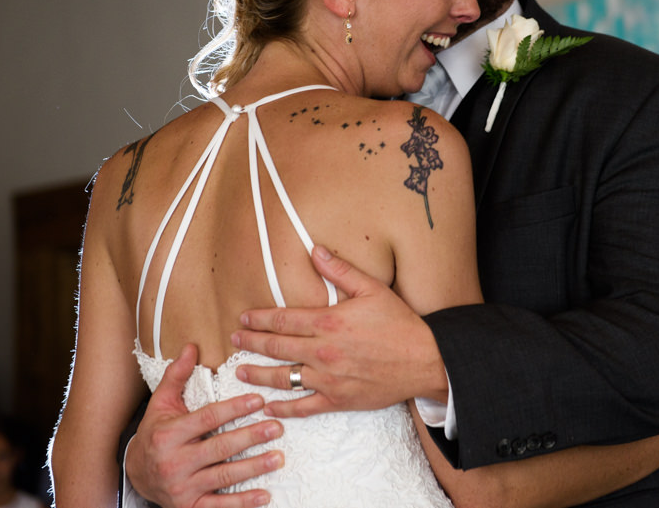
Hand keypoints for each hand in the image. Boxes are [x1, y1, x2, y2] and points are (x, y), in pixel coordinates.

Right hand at [126, 344, 284, 507]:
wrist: (136, 475)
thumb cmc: (155, 434)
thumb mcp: (160, 404)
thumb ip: (176, 376)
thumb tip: (192, 347)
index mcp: (168, 434)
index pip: (207, 419)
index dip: (234, 408)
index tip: (259, 401)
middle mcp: (174, 462)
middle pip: (219, 448)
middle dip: (251, 437)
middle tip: (276, 427)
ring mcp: (182, 487)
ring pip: (223, 477)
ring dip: (254, 468)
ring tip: (278, 457)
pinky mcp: (189, 507)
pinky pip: (219, 506)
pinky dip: (242, 503)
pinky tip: (264, 494)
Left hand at [231, 245, 447, 417]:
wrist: (425, 361)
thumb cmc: (400, 324)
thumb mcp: (372, 288)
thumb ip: (340, 270)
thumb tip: (315, 250)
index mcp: (329, 322)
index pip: (283, 319)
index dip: (260, 318)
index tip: (244, 317)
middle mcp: (323, 352)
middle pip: (276, 347)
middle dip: (251, 343)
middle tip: (234, 340)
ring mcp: (329, 378)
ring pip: (283, 378)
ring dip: (258, 374)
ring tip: (240, 371)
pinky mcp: (338, 399)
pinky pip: (303, 406)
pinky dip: (283, 408)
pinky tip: (268, 407)